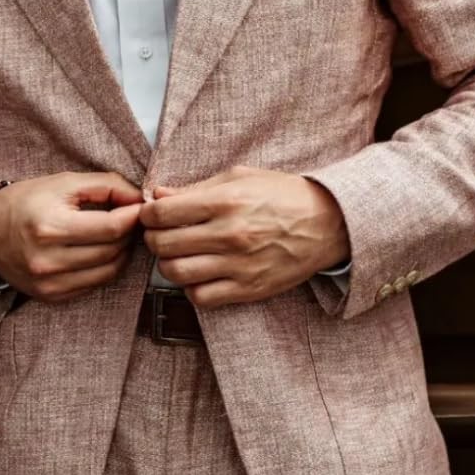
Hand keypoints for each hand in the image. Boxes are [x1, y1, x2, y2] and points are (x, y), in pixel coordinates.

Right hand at [0, 172, 145, 303]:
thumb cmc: (26, 202)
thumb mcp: (64, 182)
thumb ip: (106, 185)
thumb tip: (139, 198)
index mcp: (50, 227)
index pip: (111, 228)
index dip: (133, 217)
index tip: (140, 208)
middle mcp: (49, 260)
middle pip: (112, 251)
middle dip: (128, 233)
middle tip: (129, 219)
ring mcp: (50, 283)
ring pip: (108, 271)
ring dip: (121, 252)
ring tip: (116, 234)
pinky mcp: (51, 296)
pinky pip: (93, 284)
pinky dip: (105, 267)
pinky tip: (100, 250)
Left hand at [138, 165, 349, 308]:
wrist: (327, 223)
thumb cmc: (281, 195)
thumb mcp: (239, 177)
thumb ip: (195, 188)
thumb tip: (158, 195)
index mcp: (225, 202)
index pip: (163, 213)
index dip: (147, 214)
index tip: (150, 214)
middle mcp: (229, 235)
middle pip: (163, 245)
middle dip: (152, 238)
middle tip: (159, 233)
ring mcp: (238, 266)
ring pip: (176, 273)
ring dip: (167, 264)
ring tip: (177, 254)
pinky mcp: (248, 289)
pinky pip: (201, 298)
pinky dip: (191, 288)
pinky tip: (198, 274)